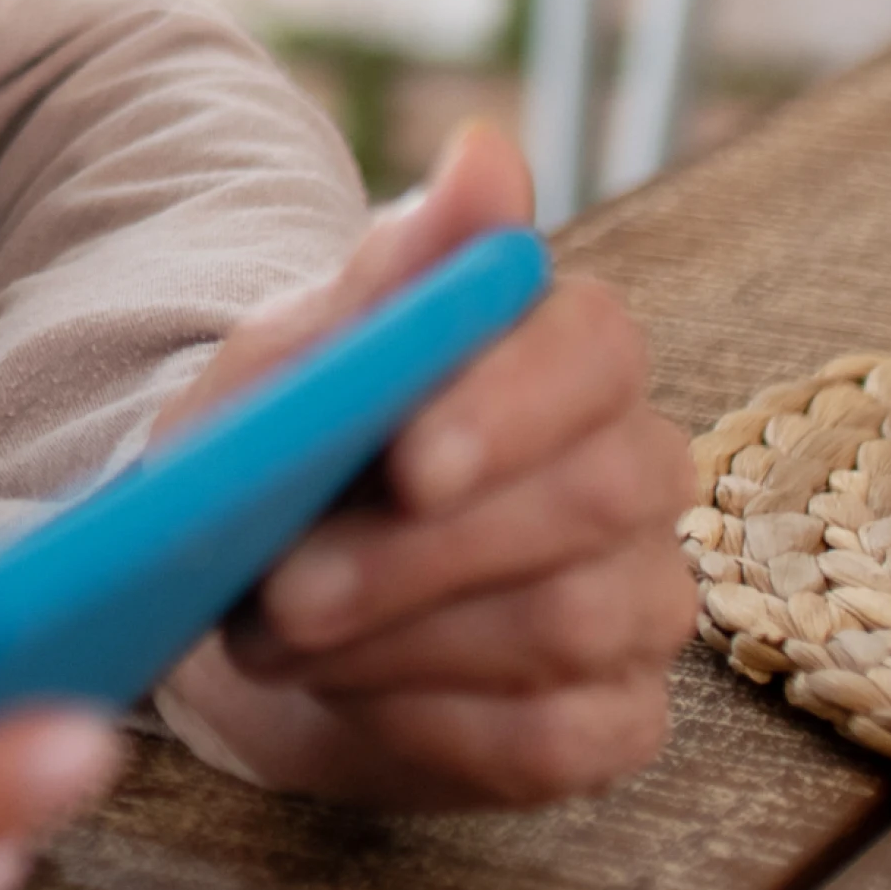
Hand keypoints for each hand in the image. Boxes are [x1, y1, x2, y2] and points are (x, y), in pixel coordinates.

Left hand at [146, 121, 690, 808]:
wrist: (249, 597)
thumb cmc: (292, 453)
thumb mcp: (301, 357)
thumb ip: (399, 271)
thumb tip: (485, 151)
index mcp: (570, 355)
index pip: (598, 348)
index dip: (509, 406)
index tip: (407, 461)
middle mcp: (637, 470)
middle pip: (591, 498)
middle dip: (420, 552)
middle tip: (283, 588)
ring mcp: (641, 601)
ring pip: (573, 623)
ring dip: (401, 637)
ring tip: (281, 633)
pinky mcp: (614, 720)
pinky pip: (560, 738)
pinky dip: (431, 721)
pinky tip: (354, 696)